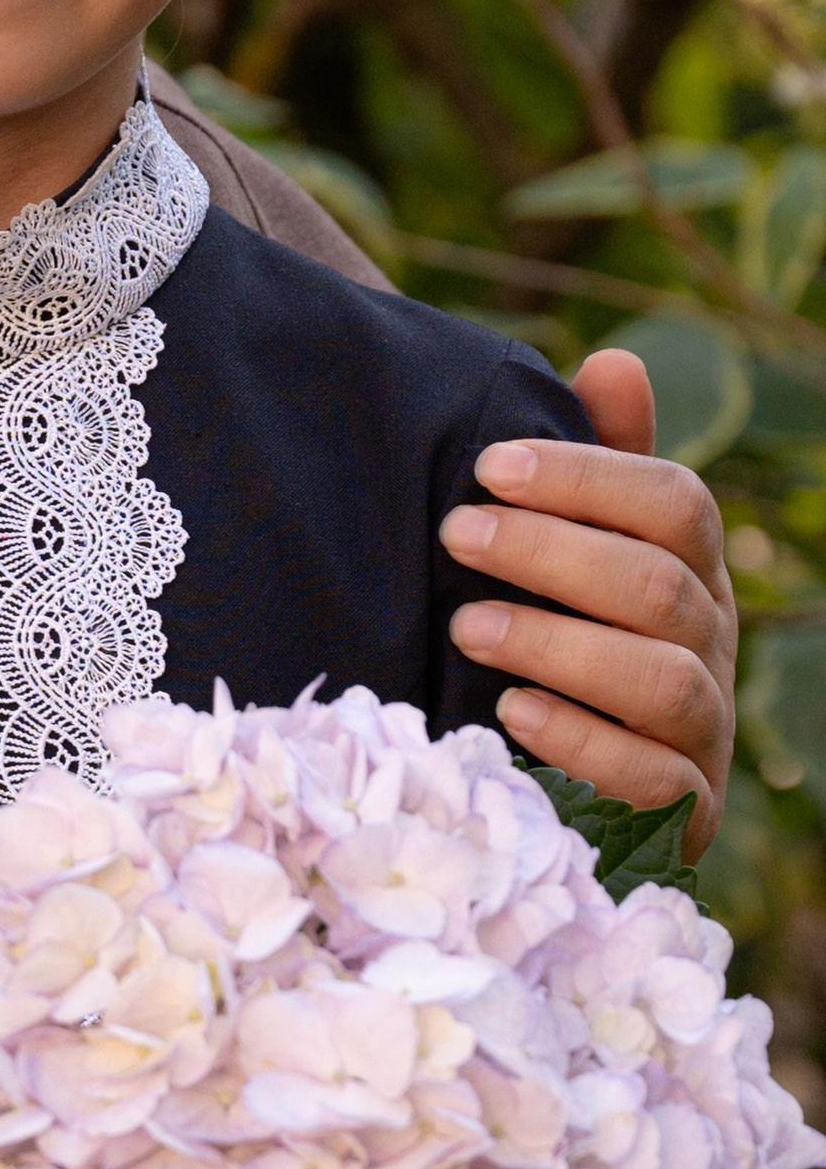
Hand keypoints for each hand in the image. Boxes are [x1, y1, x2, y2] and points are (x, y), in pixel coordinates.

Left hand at [442, 351, 735, 854]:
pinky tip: (511, 712)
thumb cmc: (568, 639)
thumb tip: (616, 358)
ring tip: (466, 625)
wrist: (585, 789)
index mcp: (692, 571)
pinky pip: (654, 779)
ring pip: (662, 680)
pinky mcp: (682, 810)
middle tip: (457, 534)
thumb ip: (599, 469)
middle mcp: (712, 644)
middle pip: (660, 586)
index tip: (488, 464)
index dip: (588, 478)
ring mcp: (704, 731)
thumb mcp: (578, 552)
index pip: (675, 504)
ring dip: (559, 645)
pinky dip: (583, 742)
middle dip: (554, 554)